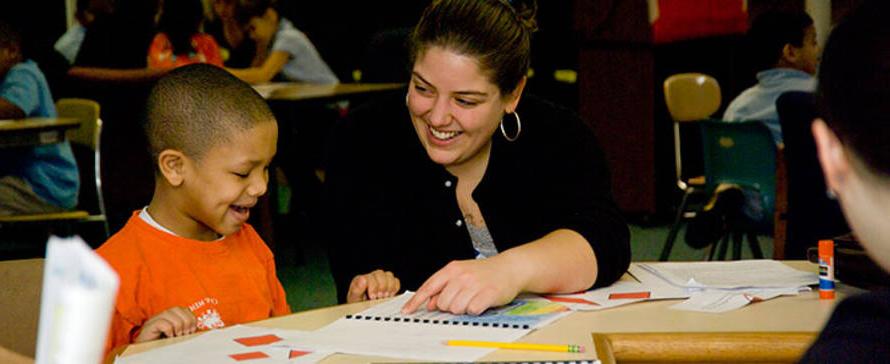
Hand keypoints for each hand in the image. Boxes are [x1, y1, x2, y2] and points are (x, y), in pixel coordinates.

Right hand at [134, 306, 197, 342]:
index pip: (185, 309)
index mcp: (171, 316)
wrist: (147, 350)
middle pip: (178, 309)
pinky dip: (168, 330)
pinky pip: (161, 322)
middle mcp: (163, 315)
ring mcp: (155, 319)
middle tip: (185, 333)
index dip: (192, 318)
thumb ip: (187, 331)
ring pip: (170, 313)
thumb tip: (198, 330)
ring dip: (178, 325)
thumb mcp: (178, 336)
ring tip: (178, 335)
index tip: (192, 330)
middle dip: (186, 321)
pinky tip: (169, 337)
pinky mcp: (149, 326)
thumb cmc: (164, 344)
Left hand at [346, 269, 400, 302]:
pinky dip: (394, 288)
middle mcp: (371, 277)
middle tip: (379, 297)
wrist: (363, 312)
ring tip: (384, 296)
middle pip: (380, 273)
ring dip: (388, 287)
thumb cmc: (358, 306)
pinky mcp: (389, 284)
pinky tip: (389, 295)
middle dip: (381, 287)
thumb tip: (362, 280)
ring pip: (389, 275)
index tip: (373, 296)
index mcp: (360, 279)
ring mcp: (380, 279)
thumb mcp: (354, 299)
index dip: (373, 286)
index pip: (370, 276)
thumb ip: (356, 289)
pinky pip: (396, 281)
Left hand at [401, 259, 520, 314]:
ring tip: (473, 298)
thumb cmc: (483, 272)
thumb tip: (430, 303)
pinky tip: (481, 302)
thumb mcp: (461, 274)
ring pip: (456, 308)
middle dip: (450, 305)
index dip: (416, 301)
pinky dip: (475, 310)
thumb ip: (443, 287)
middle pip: (443, 303)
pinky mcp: (488, 293)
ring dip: (463, 308)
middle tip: (462, 298)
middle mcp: (462, 276)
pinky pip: (472, 310)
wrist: (509, 268)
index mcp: (452, 269)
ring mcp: (475, 284)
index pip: (429, 286)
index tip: (407, 311)